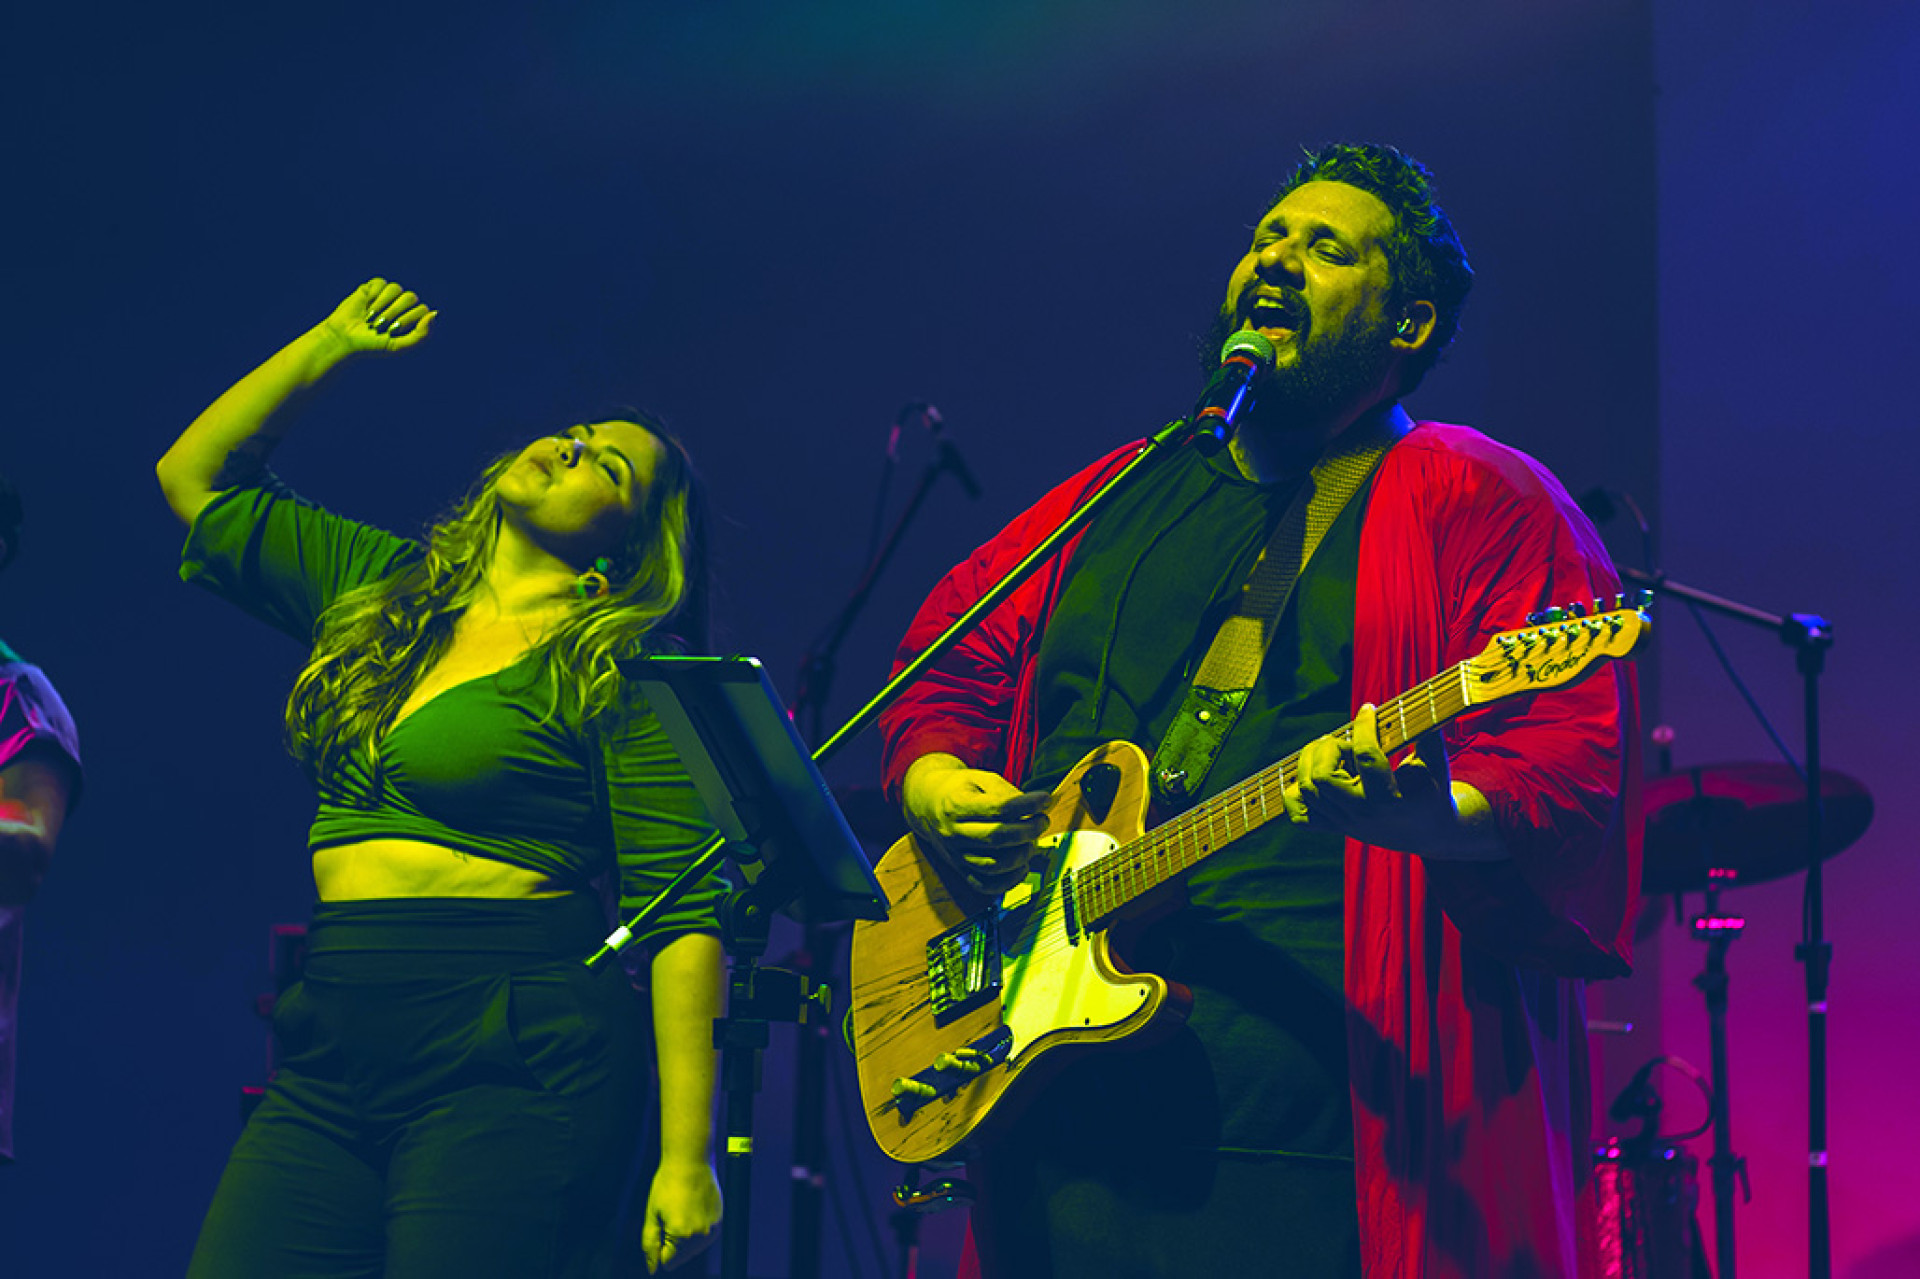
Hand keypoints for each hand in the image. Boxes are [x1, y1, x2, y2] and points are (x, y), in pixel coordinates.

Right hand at [316, 278, 435, 356]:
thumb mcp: (399, 346)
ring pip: (396, 288)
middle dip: (394, 312)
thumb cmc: (372, 345)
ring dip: (383, 304)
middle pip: (410, 297)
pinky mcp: (373, 287)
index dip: (407, 319)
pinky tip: (366, 305)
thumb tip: (435, 313)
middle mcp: (403, 305)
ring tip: (371, 318)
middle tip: (379, 325)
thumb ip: (421, 335)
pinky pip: (381, 283)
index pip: (422, 309)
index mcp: (412, 319)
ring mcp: (388, 295)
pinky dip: (374, 295)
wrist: (344, 338)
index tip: (392, 331)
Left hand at [641, 1160, 720, 1273]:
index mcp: (681, 1235)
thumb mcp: (652, 1214)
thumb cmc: (667, 1184)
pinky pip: (705, 1236)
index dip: (659, 1245)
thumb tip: (652, 1269)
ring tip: (682, 1209)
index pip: (667, 1261)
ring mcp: (713, 1229)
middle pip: (681, 1257)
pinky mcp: (719, 1221)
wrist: (691, 1160)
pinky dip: (697, 1229)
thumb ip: (650, 1244)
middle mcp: (700, 1236)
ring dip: (686, 1238)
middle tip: (671, 1213)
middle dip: (672, 1242)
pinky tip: (692, 1208)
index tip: (660, 1224)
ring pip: (694, 1249)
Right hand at [901, 754, 1049, 892]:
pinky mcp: (961, 870)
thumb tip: (1036, 807)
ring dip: (1022, 855)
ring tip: (1031, 840)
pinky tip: (1021, 865)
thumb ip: (1006, 792)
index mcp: (956, 805)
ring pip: (994, 865)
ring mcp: (956, 854)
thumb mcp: (979, 778)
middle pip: (997, 838)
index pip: (997, 808)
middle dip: (1028, 830)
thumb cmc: (958, 790)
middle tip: (1042, 820)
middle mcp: (953, 832)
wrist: (926, 804)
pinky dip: (1009, 881)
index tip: (1044, 799)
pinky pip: (986, 885)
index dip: (1026, 805)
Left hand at [1282, 704, 1497, 858]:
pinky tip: (1314, 774)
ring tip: (1331, 752)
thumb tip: (1422, 706)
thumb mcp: (1436, 766)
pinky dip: (1295, 791)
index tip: (1367, 709)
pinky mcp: (1332, 827)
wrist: (1426, 832)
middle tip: (1346, 743)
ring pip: (1306, 789)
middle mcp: (1361, 813)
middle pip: (1321, 777)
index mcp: (1389, 799)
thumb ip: (1429, 738)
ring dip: (1310, 761)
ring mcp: (1343, 823)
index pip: (1365, 756)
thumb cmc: (1431, 791)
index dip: (1363, 726)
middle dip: (1329, 748)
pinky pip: (1297, 813)